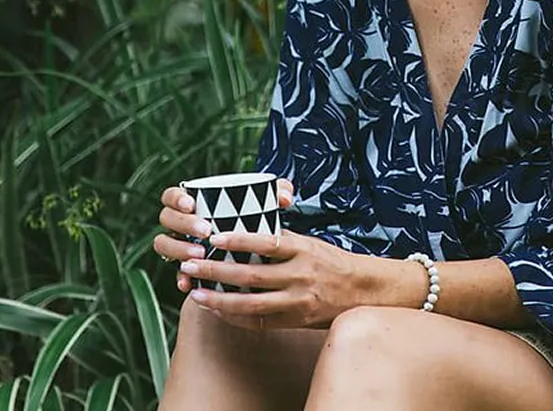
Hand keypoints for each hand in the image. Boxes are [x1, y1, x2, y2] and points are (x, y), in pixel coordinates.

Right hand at [153, 179, 294, 292]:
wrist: (250, 258)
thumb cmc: (253, 221)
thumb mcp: (264, 205)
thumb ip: (276, 193)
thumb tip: (285, 197)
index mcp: (194, 202)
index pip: (172, 195)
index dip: (177, 198)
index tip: (193, 203)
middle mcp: (182, 223)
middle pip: (167, 218)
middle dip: (183, 223)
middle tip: (206, 230)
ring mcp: (180, 245)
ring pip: (164, 244)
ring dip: (178, 248)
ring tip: (198, 254)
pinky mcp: (186, 268)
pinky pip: (174, 273)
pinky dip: (180, 278)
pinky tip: (189, 285)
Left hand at [178, 229, 364, 330]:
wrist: (361, 290)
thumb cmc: (331, 262)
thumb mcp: (311, 244)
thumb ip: (282, 241)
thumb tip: (248, 231)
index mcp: (303, 249)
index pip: (267, 241)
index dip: (239, 239)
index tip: (215, 236)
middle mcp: (300, 274)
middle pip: (252, 274)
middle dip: (217, 270)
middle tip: (191, 264)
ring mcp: (297, 300)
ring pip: (251, 303)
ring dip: (220, 300)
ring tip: (197, 293)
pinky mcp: (296, 321)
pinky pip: (260, 322)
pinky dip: (236, 317)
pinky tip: (218, 311)